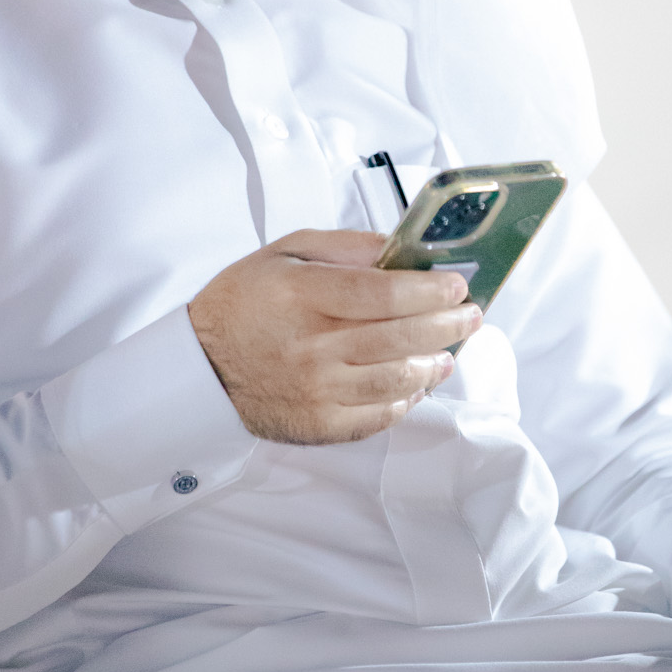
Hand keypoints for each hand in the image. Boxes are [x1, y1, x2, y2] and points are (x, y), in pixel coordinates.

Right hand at [188, 228, 480, 444]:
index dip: (430, 290)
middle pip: (400, 337)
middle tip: (471, 315)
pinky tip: (418, 382)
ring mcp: (316, 390)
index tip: (457, 286)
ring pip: (397, 379)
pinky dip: (406, 399)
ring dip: (435, 363)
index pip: (384, 293)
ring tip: (450, 351)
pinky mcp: (318, 424)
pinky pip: (378, 416)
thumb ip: (345, 247)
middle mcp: (311, 345)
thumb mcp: (285, 253)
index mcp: (302, 295)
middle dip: (448, 324)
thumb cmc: (244, 302)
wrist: (200, 368)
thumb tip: (401, 250)